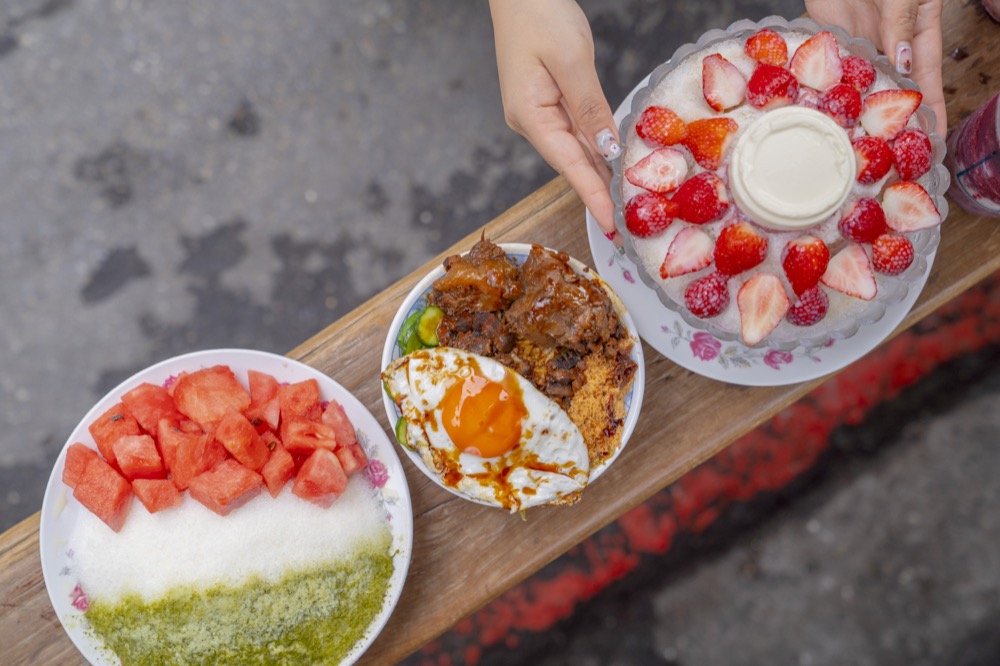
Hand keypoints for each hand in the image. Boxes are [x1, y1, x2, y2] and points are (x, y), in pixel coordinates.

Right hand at [489, 0, 619, 236]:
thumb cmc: (539, 14)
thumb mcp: (571, 60)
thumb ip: (591, 108)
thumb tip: (608, 151)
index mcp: (530, 116)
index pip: (569, 167)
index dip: (593, 197)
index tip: (612, 226)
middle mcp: (531, 121)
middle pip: (572, 163)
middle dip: (600, 192)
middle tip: (628, 223)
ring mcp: (538, 112)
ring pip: (576, 149)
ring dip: (600, 173)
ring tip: (626, 202)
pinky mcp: (548, 101)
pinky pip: (577, 131)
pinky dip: (596, 148)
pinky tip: (614, 163)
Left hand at [805, 0, 945, 135]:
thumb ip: (902, 24)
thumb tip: (903, 62)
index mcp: (918, 30)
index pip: (927, 78)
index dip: (931, 111)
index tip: (933, 140)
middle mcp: (889, 41)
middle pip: (892, 88)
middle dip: (892, 121)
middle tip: (890, 153)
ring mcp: (860, 41)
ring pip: (860, 84)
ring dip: (857, 111)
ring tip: (856, 143)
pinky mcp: (833, 38)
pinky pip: (830, 68)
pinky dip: (827, 90)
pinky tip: (825, 113)